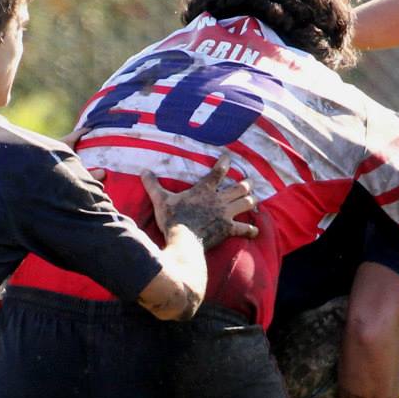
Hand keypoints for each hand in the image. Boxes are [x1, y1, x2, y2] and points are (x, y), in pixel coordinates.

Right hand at [142, 157, 257, 248]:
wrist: (183, 240)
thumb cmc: (173, 219)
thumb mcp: (161, 200)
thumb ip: (153, 185)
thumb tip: (144, 171)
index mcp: (204, 190)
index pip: (218, 172)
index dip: (224, 163)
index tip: (229, 157)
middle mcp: (218, 200)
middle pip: (239, 187)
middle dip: (246, 183)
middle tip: (249, 181)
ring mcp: (225, 214)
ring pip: (246, 203)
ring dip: (251, 200)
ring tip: (254, 199)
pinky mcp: (228, 229)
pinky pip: (244, 229)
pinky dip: (251, 230)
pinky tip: (255, 231)